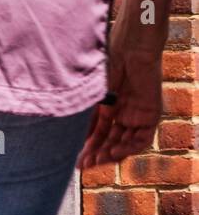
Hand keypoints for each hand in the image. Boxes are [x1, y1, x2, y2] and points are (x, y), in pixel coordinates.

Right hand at [77, 32, 162, 170]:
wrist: (131, 48)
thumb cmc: (107, 64)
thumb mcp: (91, 94)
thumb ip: (83, 114)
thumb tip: (64, 134)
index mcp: (108, 107)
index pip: (99, 135)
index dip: (88, 149)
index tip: (76, 162)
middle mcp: (123, 113)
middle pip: (111, 141)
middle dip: (97, 155)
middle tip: (83, 165)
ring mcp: (137, 115)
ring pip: (126, 143)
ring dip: (112, 154)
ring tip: (97, 160)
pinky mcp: (151, 114)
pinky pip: (142, 138)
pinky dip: (129, 147)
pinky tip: (114, 151)